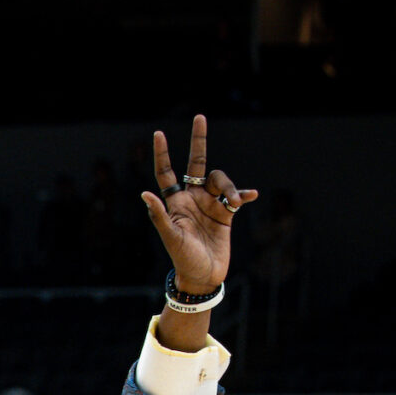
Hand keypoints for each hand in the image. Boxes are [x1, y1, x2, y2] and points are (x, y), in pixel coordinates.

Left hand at [138, 114, 255, 293]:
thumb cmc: (182, 258)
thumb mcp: (170, 237)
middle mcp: (191, 198)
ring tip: (235, 201)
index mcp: (174, 202)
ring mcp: (209, 204)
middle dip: (198, 141)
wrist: (203, 276)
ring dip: (229, 186)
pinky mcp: (226, 213)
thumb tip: (144, 193)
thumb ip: (159, 215)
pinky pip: (237, 196)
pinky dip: (244, 193)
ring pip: (221, 180)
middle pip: (196, 164)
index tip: (159, 133)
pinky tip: (251, 196)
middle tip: (200, 117)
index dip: (162, 153)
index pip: (166, 172)